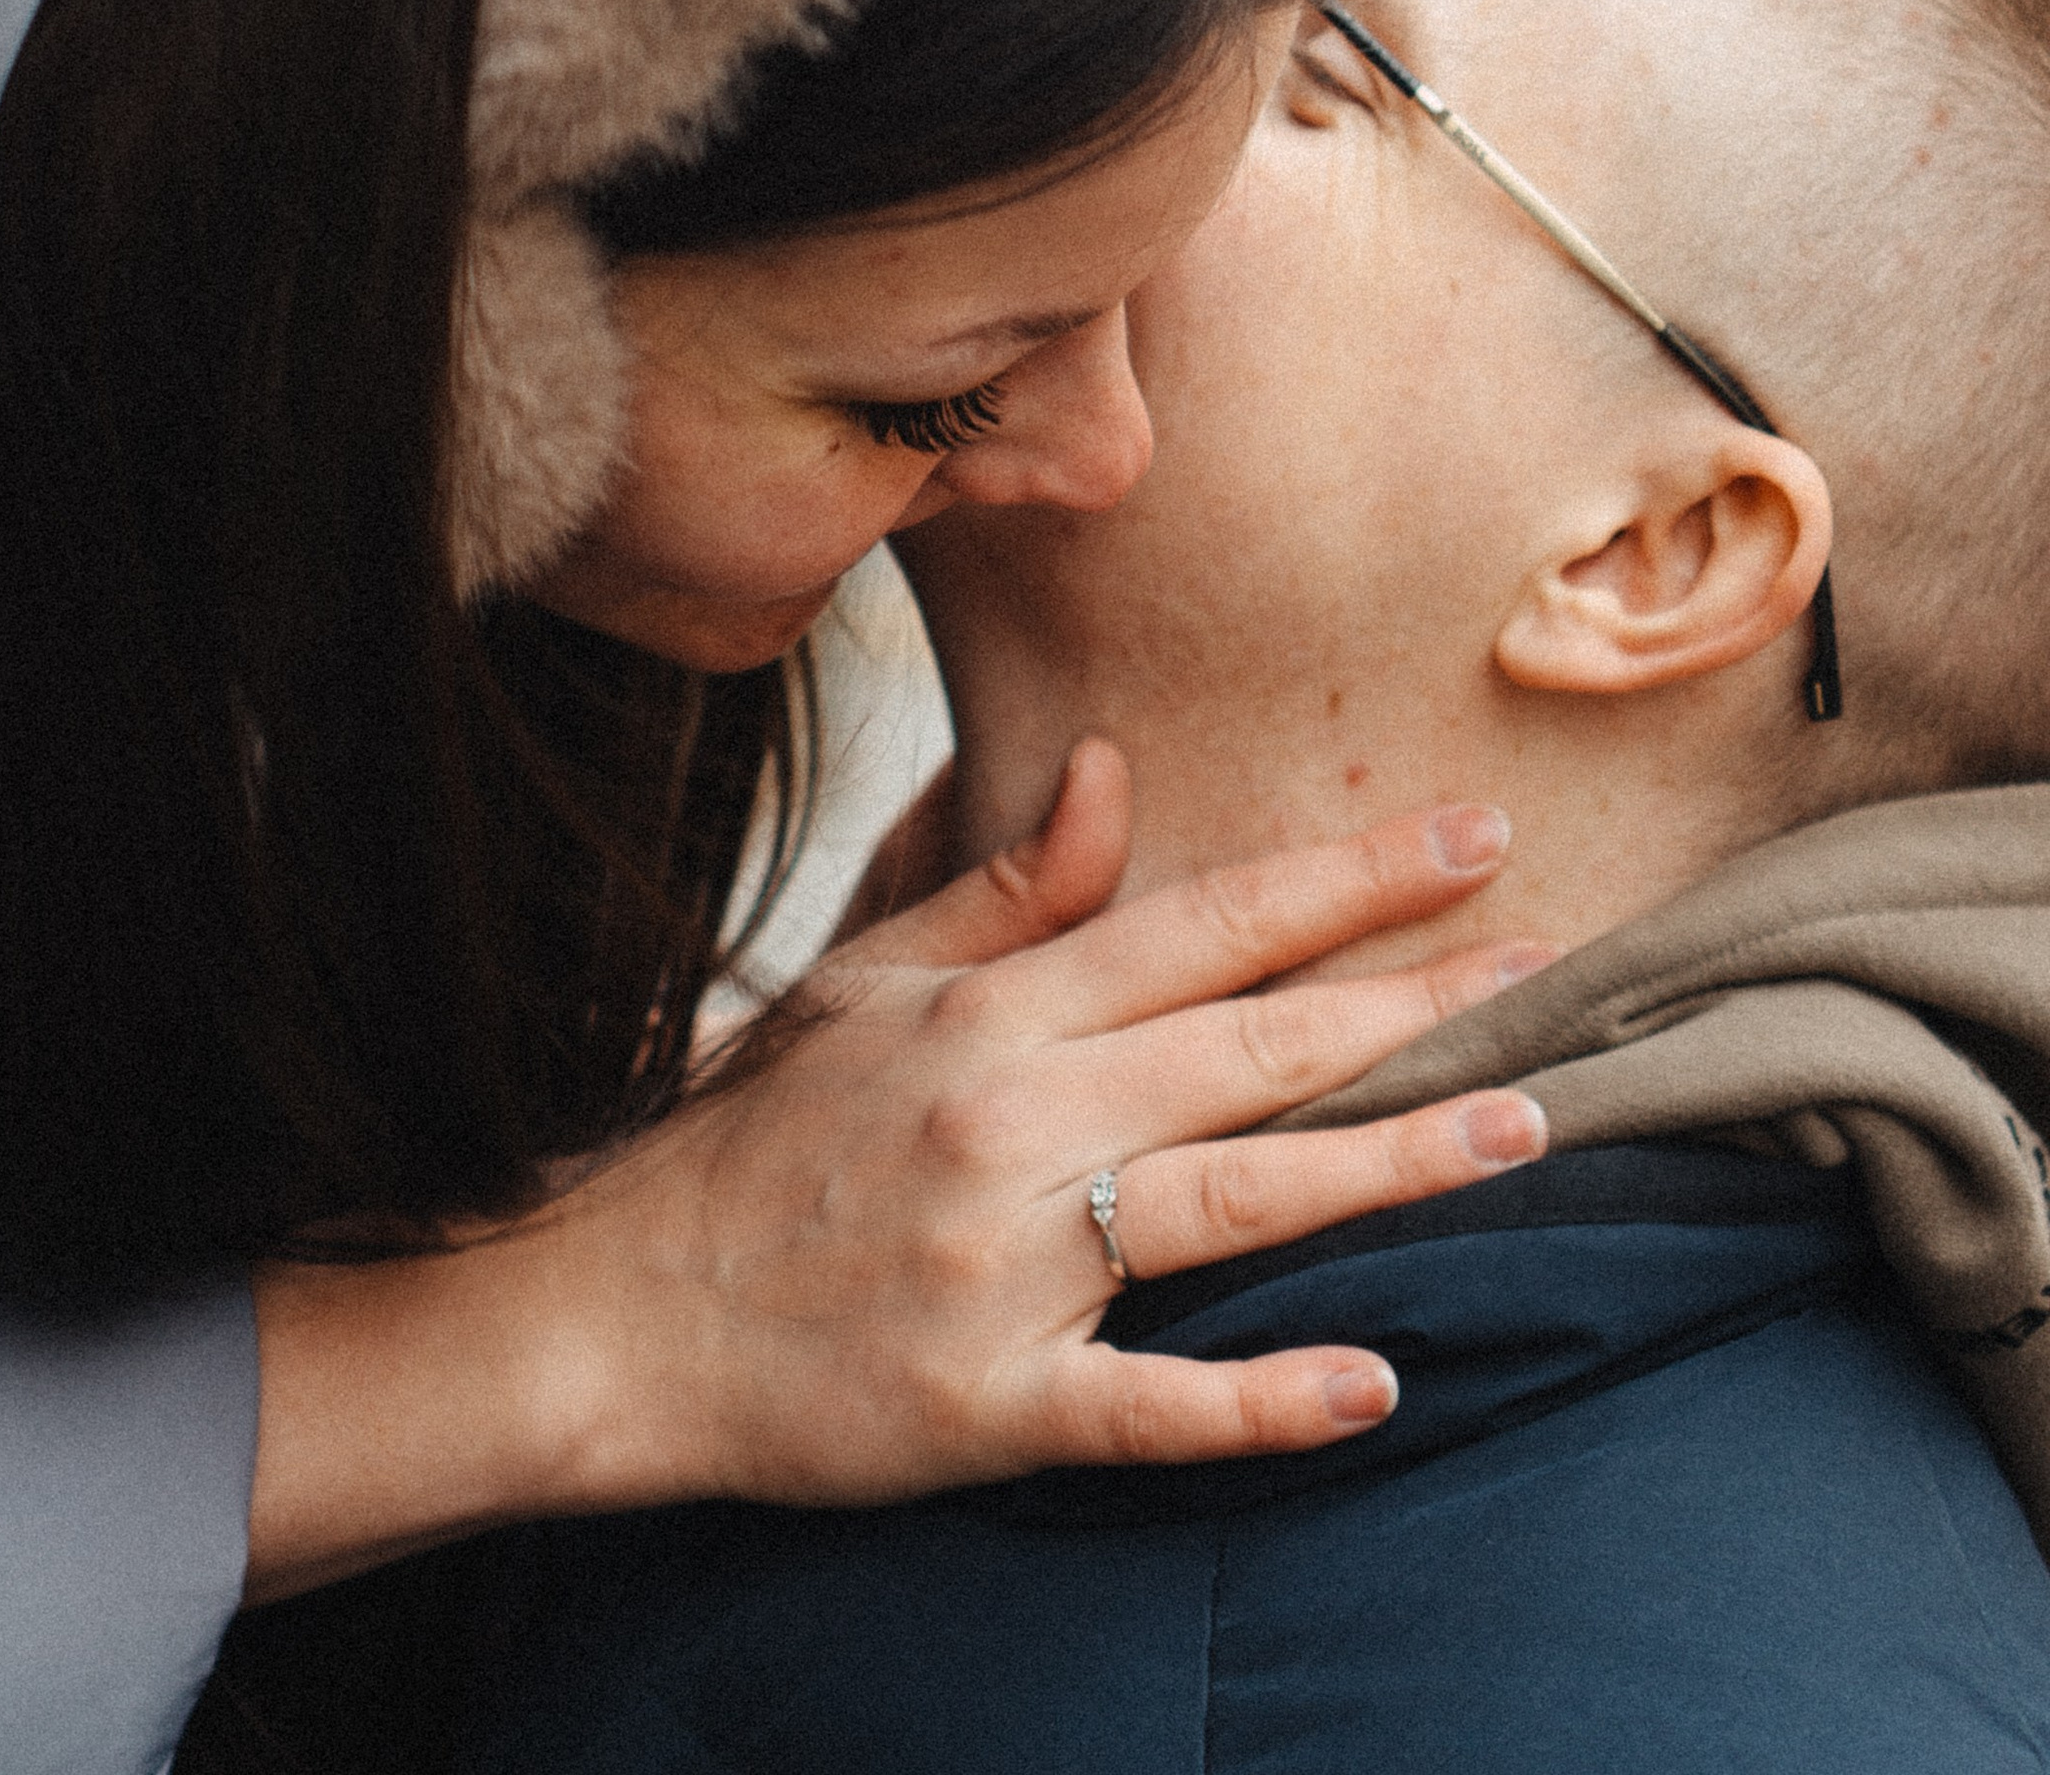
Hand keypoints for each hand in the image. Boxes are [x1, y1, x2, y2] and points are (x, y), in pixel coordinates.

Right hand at [542, 740, 1548, 1510]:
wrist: (615, 1309)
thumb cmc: (753, 1138)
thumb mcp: (864, 982)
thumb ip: (1004, 888)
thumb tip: (1112, 771)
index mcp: (990, 1014)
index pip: (1203, 924)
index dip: (1348, 882)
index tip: (1473, 840)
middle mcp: (1013, 1121)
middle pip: (1252, 1048)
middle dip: (1417, 1000)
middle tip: (1559, 962)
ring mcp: (1007, 1267)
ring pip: (1236, 1202)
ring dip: (1391, 1162)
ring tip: (1525, 1126)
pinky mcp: (990, 1403)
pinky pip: (1149, 1402)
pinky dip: (1263, 1398)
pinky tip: (1374, 1382)